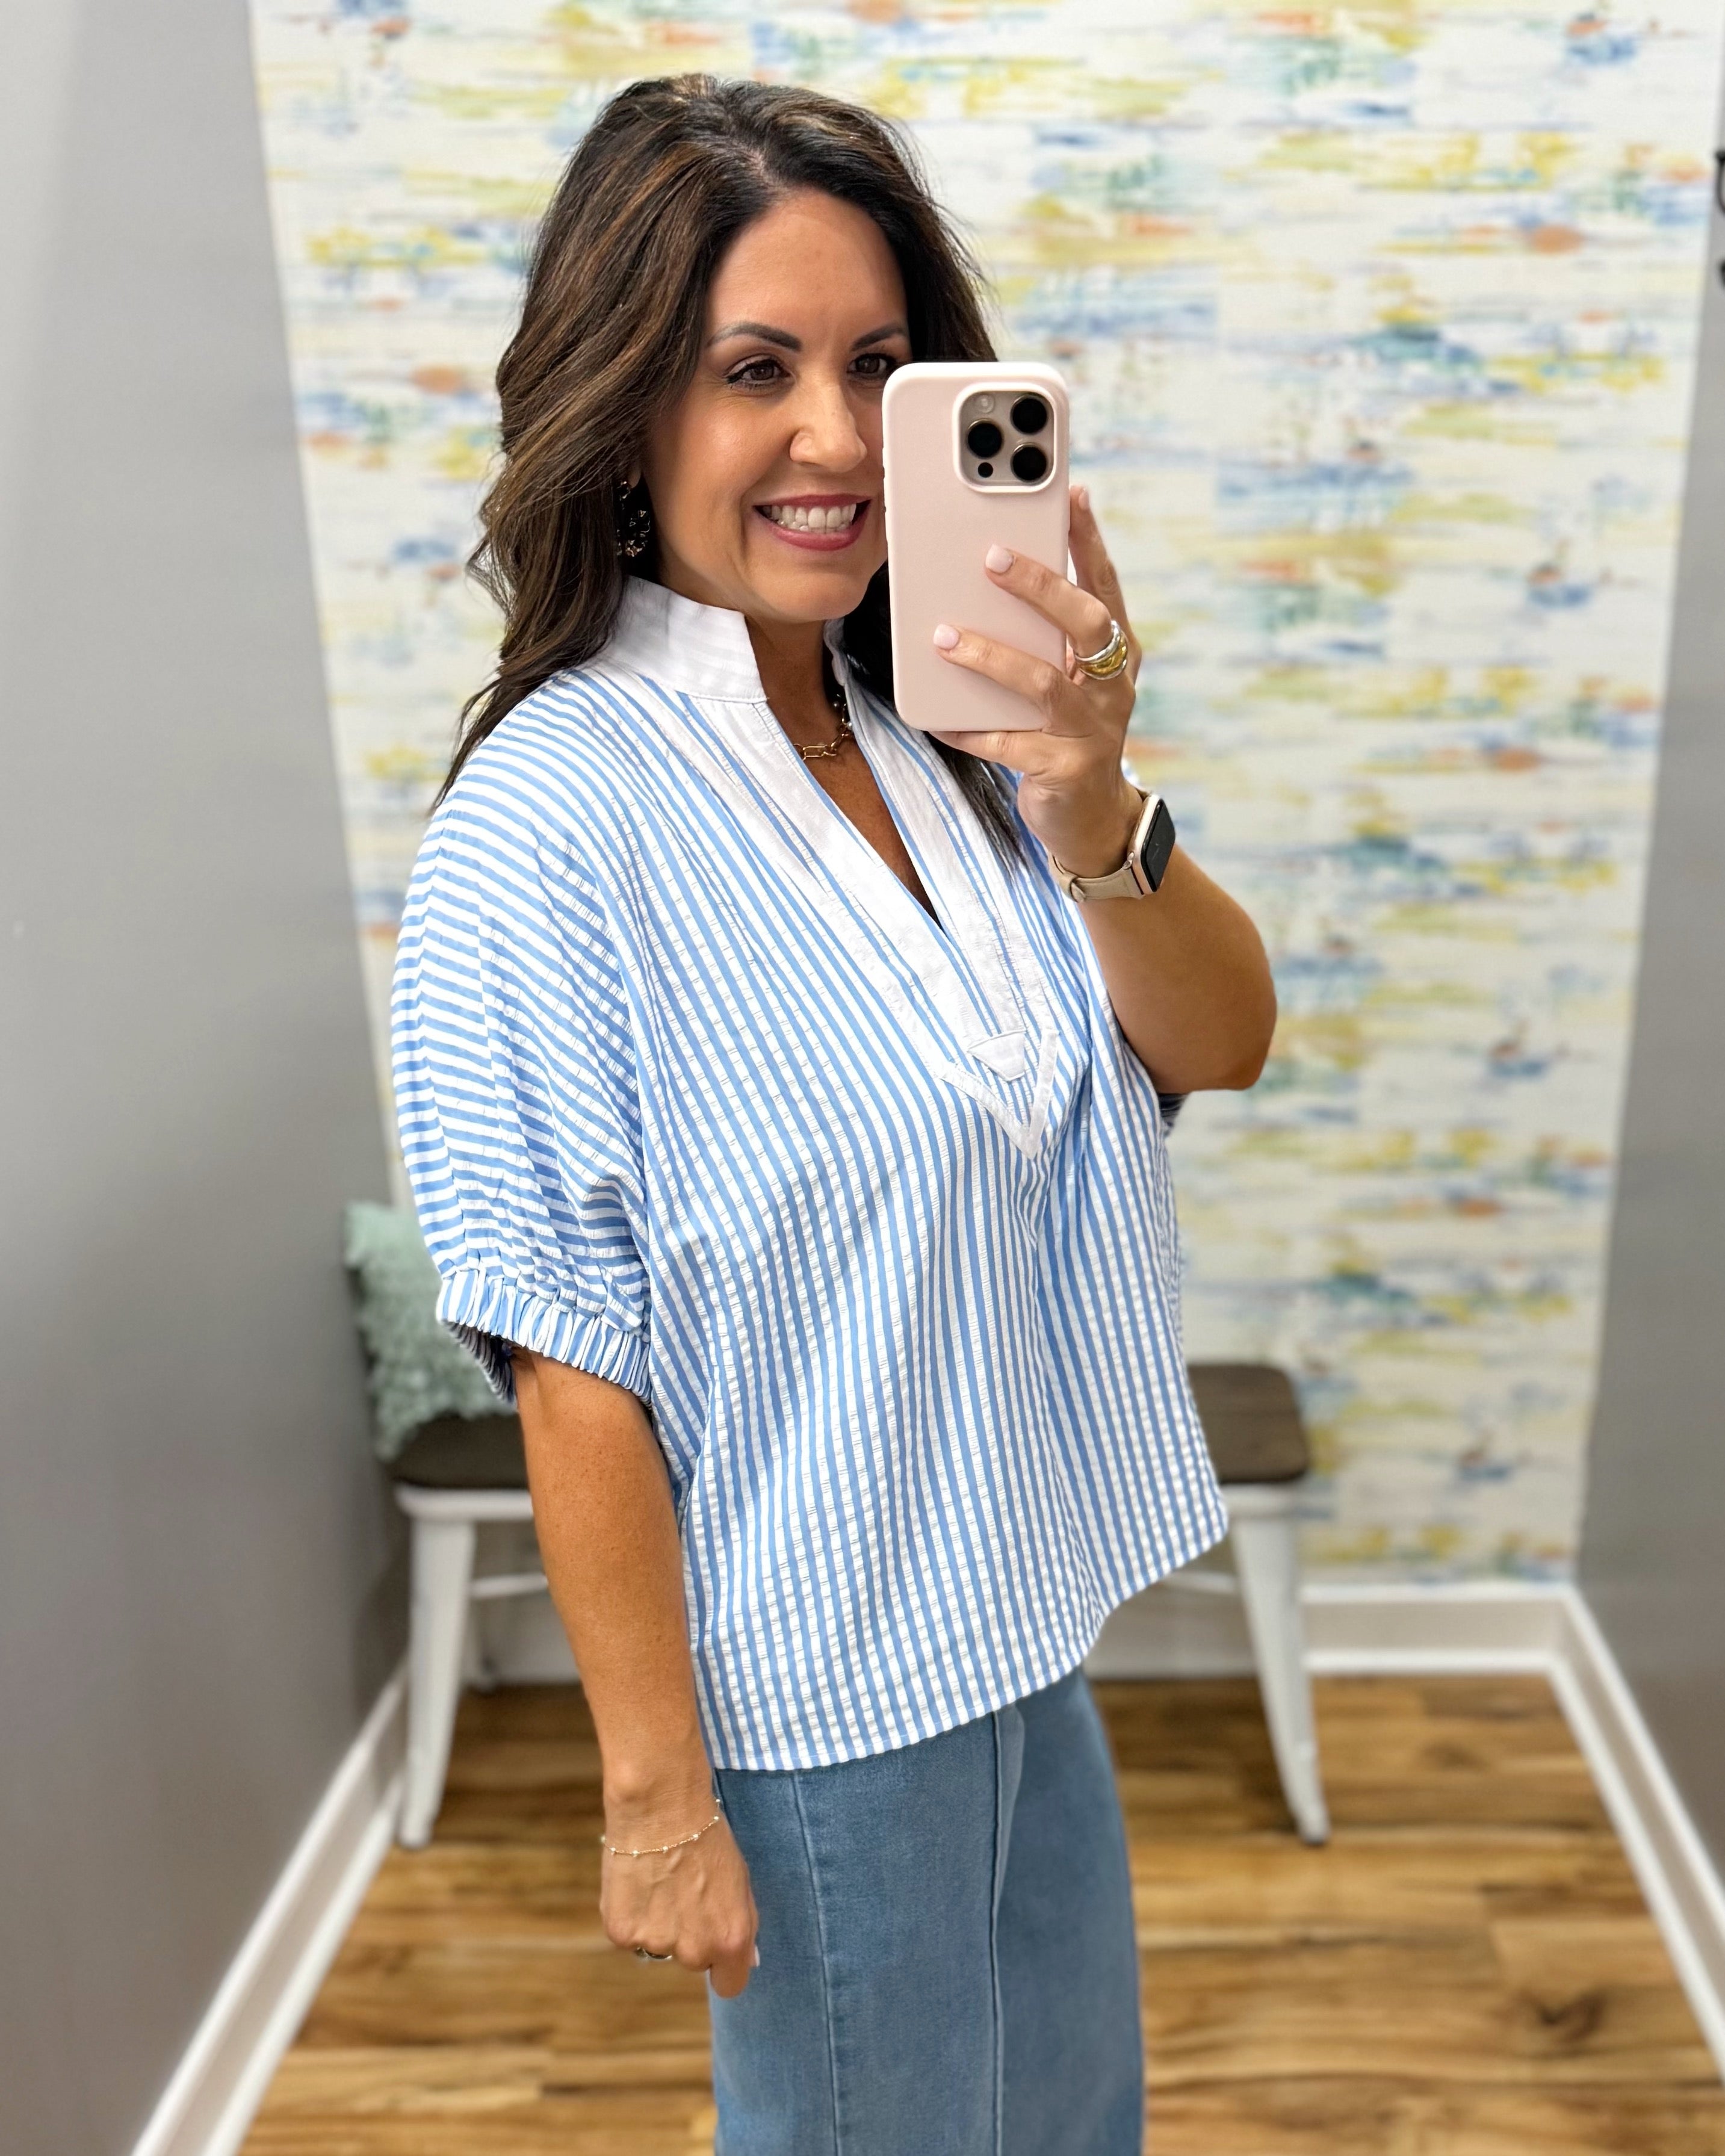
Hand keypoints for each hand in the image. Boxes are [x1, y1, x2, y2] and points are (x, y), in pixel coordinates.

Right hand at [600, 1809, 759, 1997]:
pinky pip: (631, 1934)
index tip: (716, 1945)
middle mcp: (695, 1951)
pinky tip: (639, 1882)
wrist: (661, 1807)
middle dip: (690, 1935)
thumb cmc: (707, 1836)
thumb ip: (743, 1922)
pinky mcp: (622, 1933)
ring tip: (660, 1880)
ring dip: (660, 1924)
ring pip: (660, 1946)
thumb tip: (747, 1959)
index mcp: (730, 1940)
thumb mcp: (740, 1880)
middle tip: (685, 1892)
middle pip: (693, 1961)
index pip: (730, 1985)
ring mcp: (656, 1944)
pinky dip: (633, 1914)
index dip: (723, 1966)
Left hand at [930, 485, 1142, 876]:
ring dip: (991, 656)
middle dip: (1041, 586)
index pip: (1106, 585)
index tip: (1073, 493)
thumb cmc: (1068, 735)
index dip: (1091, 540)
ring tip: (944, 637)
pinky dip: (969, 729)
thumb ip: (1043, 639)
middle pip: (1087, 623)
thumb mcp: (1067, 681)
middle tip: (994, 556)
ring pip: (1043, 683)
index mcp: (1116, 655)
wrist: (1090, 820)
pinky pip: (1007, 744)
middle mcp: (1111, 686)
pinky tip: (935, 718)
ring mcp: (1092, 730)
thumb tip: (984, 583)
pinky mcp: (1063, 770)